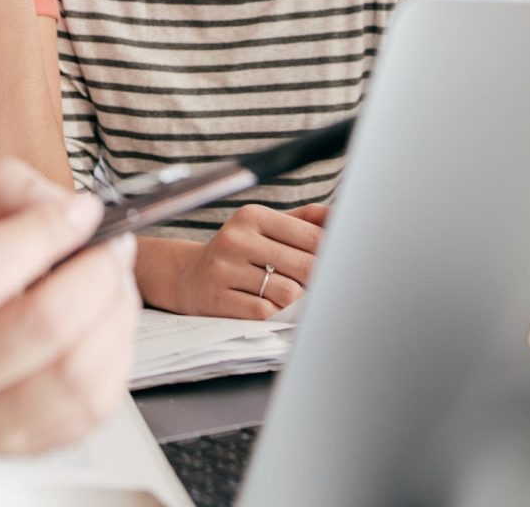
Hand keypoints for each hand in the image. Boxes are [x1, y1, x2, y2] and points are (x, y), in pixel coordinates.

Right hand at [0, 159, 138, 454]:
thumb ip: (3, 187)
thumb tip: (64, 206)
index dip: (45, 232)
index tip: (84, 210)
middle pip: (42, 324)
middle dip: (98, 272)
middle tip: (115, 244)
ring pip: (77, 372)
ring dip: (116, 314)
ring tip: (114, 281)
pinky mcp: (25, 445)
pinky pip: (94, 405)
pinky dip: (117, 354)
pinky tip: (106, 323)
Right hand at [167, 202, 327, 318]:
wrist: (188, 276)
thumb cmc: (239, 251)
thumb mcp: (265, 227)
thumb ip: (304, 220)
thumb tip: (341, 216)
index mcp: (252, 216)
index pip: (311, 236)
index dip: (332, 254)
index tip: (340, 263)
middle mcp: (236, 239)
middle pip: (304, 266)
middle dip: (317, 279)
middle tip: (318, 284)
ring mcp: (224, 269)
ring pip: (288, 292)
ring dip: (294, 299)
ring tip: (286, 294)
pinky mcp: (217, 299)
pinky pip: (266, 312)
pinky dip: (274, 313)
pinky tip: (266, 305)